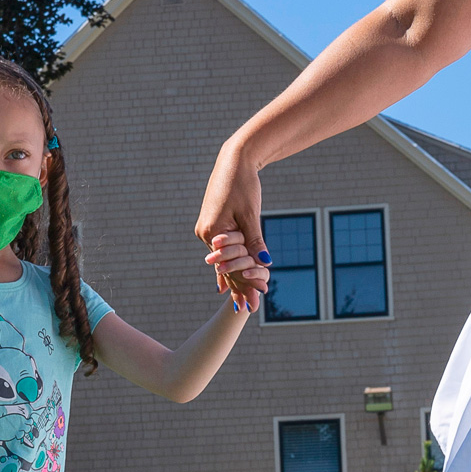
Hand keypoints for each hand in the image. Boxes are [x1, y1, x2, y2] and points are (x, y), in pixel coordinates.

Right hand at [196, 143, 267, 309]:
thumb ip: (255, 241)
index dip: (245, 284)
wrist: (234, 162)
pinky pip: (221, 252)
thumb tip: (265, 264)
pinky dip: (227, 265)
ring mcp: (206, 231)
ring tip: (242, 302)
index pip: (231, 265)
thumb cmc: (243, 184)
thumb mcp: (250, 214)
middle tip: (251, 310)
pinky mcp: (211, 226)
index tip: (257, 301)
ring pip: (224, 260)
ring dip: (235, 278)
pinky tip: (225, 285)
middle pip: (226, 267)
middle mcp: (205, 235)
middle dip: (239, 288)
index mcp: (212, 233)